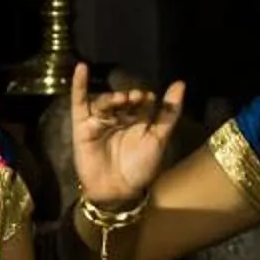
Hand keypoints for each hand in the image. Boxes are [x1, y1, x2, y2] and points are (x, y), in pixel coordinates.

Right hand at [70, 61, 185, 209]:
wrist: (118, 190)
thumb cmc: (141, 168)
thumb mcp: (159, 138)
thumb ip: (169, 112)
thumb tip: (180, 83)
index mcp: (138, 121)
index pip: (142, 102)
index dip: (145, 98)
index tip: (150, 98)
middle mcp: (119, 118)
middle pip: (124, 101)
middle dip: (131, 98)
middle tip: (137, 97)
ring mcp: (100, 121)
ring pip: (105, 102)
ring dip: (113, 98)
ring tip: (122, 100)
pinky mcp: (82, 125)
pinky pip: (79, 102)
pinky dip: (79, 85)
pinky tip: (81, 69)